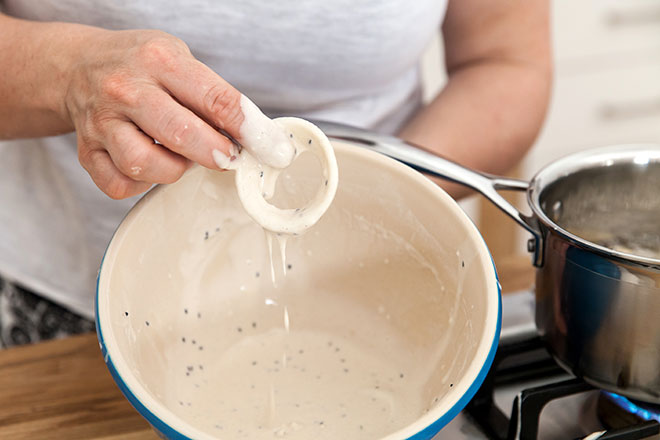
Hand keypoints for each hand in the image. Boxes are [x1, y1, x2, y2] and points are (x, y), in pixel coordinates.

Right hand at [64, 29, 243, 198]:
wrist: (79, 66)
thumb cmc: (142, 66)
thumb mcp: (180, 60)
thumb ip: (214, 96)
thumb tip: (255, 137)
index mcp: (159, 60)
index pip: (215, 99)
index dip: (248, 129)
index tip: (268, 146)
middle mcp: (126, 89)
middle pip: (181, 134)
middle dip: (215, 153)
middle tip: (228, 157)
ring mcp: (102, 122)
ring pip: (146, 165)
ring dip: (175, 170)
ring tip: (181, 156)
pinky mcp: (87, 151)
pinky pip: (120, 185)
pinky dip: (142, 184)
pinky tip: (151, 166)